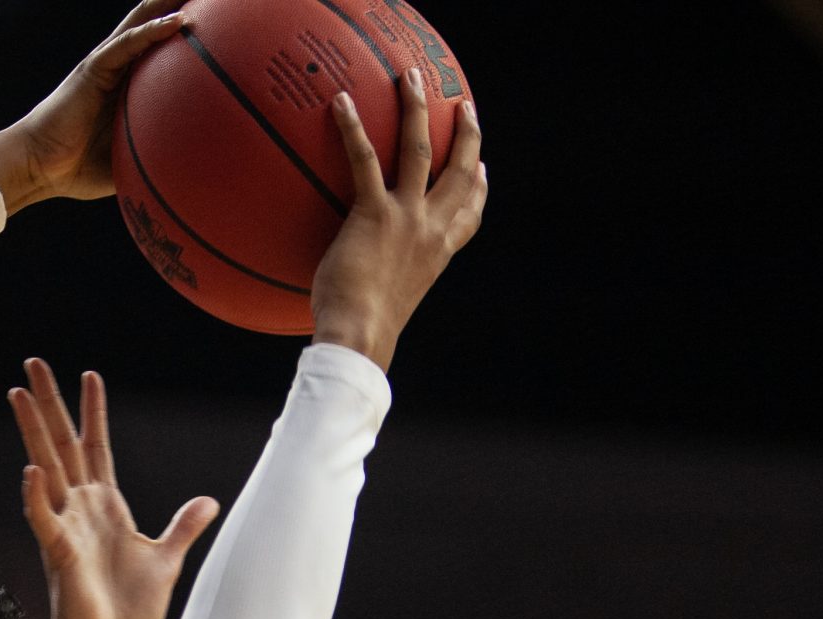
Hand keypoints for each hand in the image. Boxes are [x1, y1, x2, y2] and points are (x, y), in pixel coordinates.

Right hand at [0, 1, 185, 214]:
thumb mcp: (127, 162)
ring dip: (168, 4)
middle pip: (151, 26)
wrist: (38, 166)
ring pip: (142, 23)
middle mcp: (117, 68)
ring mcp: (105, 64)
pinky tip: (179, 22)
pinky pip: (127, 44)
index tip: (214, 22)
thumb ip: (154, 159)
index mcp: (125, 86)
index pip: (158, 51)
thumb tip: (190, 175)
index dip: (181, 33)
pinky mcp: (94, 68)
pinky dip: (152, 31)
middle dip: (177, 5)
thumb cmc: (77, 169)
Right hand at [8, 358, 219, 618]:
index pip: (96, 447)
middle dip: (49, 404)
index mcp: (106, 508)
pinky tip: (31, 470)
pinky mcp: (60, 556)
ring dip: (33, 432)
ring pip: (47, 468)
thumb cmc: (129, 613)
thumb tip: (208, 502)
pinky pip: (45, 520)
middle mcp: (81, 511)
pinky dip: (37, 497)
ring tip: (17, 394)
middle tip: (34, 364)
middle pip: (63, 444)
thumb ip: (182, 528)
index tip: (89, 375)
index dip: (93, 411)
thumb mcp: (166, 561)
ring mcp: (67, 529)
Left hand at [311, 71, 486, 371]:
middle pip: (459, 171)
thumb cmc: (361, 334)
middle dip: (466, 134)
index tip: (481, 170)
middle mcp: (431, 230)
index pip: (468, 216)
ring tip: (410, 77)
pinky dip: (353, 128)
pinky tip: (341, 102)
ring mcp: (407, 219)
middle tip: (464, 106)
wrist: (360, 337)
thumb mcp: (382, 308)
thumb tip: (351, 294)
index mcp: (438, 254)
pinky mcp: (376, 214)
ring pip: (421, 150)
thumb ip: (379, 287)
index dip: (477, 189)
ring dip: (417, 108)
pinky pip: (366, 160)